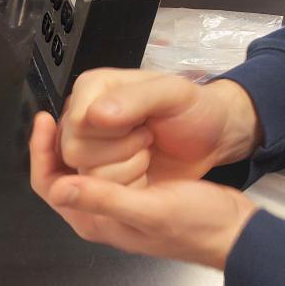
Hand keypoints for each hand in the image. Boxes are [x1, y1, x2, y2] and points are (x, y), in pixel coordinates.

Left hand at [32, 112, 256, 268]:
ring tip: (98, 115)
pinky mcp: (134, 189)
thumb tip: (60, 187)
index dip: (42, 151)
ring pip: (85, 163)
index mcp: (92, 222)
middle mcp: (97, 212)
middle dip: (65, 142)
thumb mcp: (149, 210)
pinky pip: (109, 161)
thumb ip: (104, 200)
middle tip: (75, 112)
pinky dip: (112, 143)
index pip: (49, 183)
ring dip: (89, 139)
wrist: (235, 230)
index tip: (46, 118)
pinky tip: (124, 125)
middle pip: (63, 171)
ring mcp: (115, 201)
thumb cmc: (196, 225)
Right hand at [59, 69, 261, 184]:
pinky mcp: (98, 177)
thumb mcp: (174, 93)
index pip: (74, 123)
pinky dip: (127, 186)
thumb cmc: (195, 110)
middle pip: (73, 152)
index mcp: (92, 89)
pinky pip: (97, 195)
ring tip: (146, 150)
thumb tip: (95, 115)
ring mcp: (89, 150)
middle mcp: (83, 119)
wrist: (212, 138)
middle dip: (119, 151)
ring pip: (84, 176)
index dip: (107, 131)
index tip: (139, 122)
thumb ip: (135, 98)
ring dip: (126, 168)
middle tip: (146, 136)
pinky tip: (143, 170)